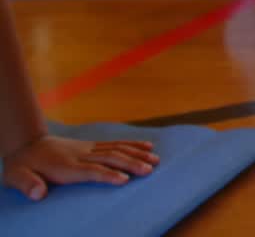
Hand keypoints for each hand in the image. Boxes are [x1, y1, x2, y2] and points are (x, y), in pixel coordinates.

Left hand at [2, 135, 158, 200]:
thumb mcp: (15, 177)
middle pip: (110, 158)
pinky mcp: (92, 146)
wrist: (27, 144)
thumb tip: (38, 193)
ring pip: (116, 149)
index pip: (90, 170)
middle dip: (130, 163)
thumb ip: (27, 184)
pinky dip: (132, 145)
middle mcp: (80, 155)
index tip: (124, 180)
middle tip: (150, 170)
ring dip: (136, 154)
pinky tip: (147, 147)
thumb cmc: (22, 166)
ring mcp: (88, 148)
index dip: (107, 174)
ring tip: (155, 160)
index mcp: (65, 166)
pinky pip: (115, 144)